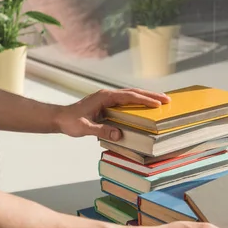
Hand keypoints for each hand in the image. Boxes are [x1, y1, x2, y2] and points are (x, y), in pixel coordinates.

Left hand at [55, 88, 169, 140]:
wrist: (60, 118)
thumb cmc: (70, 122)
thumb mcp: (84, 128)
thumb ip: (101, 130)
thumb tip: (119, 134)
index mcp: (104, 97)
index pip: (129, 97)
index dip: (144, 99)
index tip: (158, 103)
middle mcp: (107, 95)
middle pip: (133, 93)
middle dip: (151, 95)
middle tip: (167, 99)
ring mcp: (107, 98)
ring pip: (130, 96)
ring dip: (145, 98)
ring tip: (161, 102)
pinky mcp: (106, 104)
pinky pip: (125, 102)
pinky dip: (137, 103)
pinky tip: (144, 108)